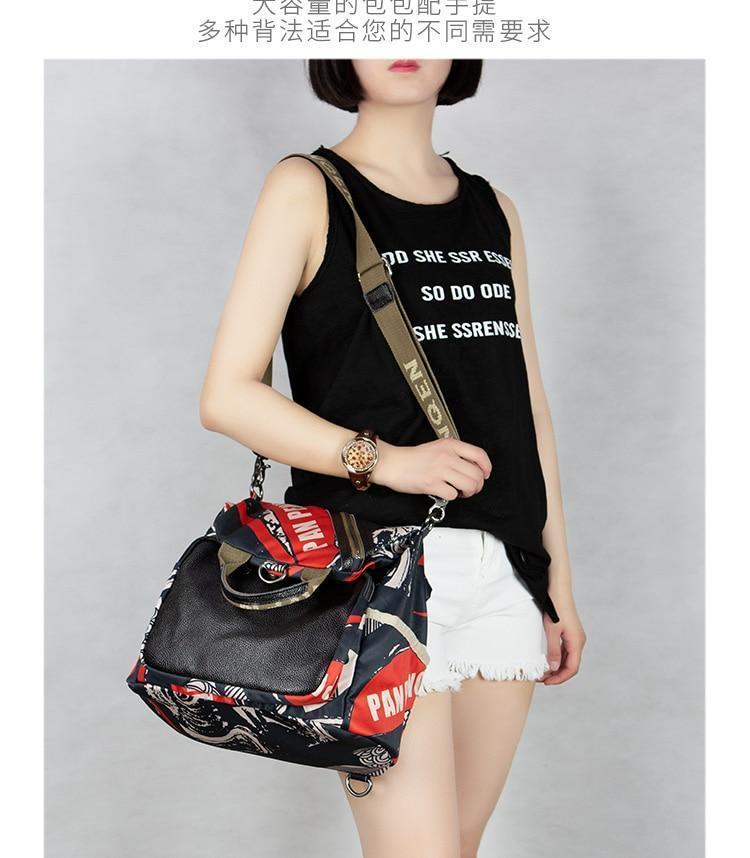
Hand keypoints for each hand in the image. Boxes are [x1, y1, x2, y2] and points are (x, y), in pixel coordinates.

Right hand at [372, 438, 491, 499]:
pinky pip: (453, 495)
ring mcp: (440, 470)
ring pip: (469, 485)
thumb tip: (472, 468)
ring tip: (460, 492)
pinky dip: (452, 497)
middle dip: (477, 485)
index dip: (487, 467)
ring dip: (468, 492)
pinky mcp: (431, 484)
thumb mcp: (437, 447)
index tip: (485, 474)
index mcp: (450, 445)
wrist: (392, 463)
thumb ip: (455, 454)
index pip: (479, 455)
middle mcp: (447, 456)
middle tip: (470, 488)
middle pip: (477, 474)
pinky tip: (445, 493)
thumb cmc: (413, 458)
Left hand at [537, 595, 586, 684]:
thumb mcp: (552, 630)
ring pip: (568, 658)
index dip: (560, 678)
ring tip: (543, 672)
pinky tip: (548, 660)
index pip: (572, 668)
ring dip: (557, 667)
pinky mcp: (570, 632)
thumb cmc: (555, 606)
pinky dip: (558, 658)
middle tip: (541, 679)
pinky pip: (566, 650)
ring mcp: (575, 637)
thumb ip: (554, 650)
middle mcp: (579, 641)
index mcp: (577, 642)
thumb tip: (555, 669)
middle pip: (571, 665)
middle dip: (557, 675)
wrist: (558, 588)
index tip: (546, 682)